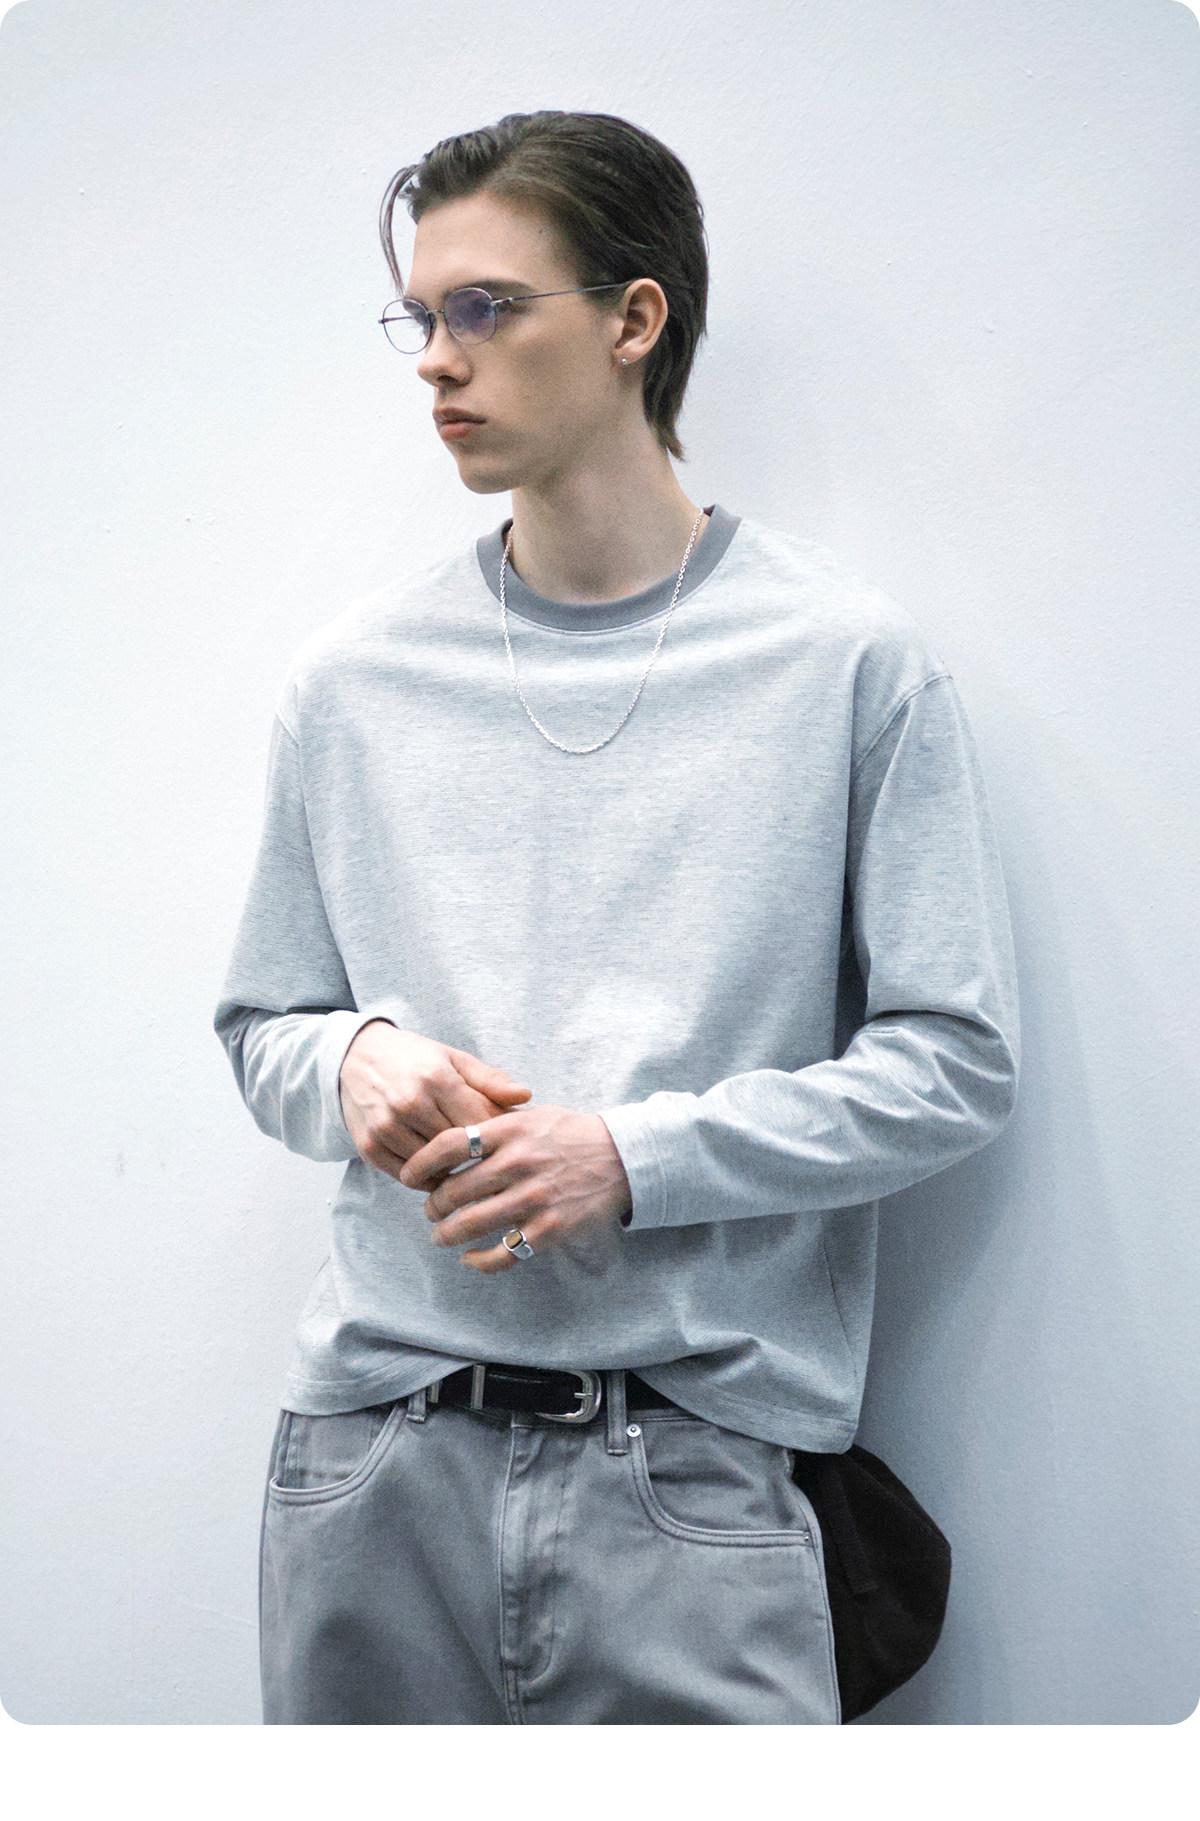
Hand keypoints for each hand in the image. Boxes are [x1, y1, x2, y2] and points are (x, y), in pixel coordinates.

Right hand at [338, 1021, 531, 1179]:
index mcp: (437, 1079)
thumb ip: (490, 1080)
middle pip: (458, 1148)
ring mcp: (387, 1126)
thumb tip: (526, 1097)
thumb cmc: (414, 1059)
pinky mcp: (368, 1145)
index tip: (513, 1148)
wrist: (356, 1056)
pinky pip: (405, 1176)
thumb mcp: (453, 1059)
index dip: (500, 1139)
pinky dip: (425, 1179)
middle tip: (497, 1168)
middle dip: (479, 1159)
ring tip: (468, 1171)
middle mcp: (410, 1103)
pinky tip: (438, 1173)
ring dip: (452, 1173)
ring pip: (432, 1167)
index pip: (479, 1122)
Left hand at [399, 1105, 632, 1273]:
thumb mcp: (532, 1115)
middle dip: (433, 1205)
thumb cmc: (572, 1134)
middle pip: (454, 1190)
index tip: (407, 1175)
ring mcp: (532, 1198)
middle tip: (430, 1210)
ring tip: (440, 1236)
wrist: (622, 1158)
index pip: (449, 1146)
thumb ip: (495, 1123)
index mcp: (510, 1131)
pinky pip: (502, 1253)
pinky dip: (479, 1260)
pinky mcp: (547, 1229)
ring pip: (470, 1224)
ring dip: (446, 1234)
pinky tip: (470, 1258)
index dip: (420, 1163)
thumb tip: (453, 1135)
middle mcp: (518, 1164)